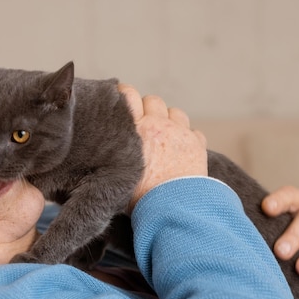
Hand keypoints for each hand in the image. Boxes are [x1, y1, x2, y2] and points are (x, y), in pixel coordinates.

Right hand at [118, 84, 207, 213]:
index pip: (128, 95)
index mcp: (136, 129)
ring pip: (175, 112)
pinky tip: (182, 149)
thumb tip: (102, 158)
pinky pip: (194, 132)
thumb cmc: (141, 195)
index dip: (124, 92)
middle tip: (144, 121)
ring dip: (170, 120)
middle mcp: (158, 125)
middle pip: (153, 100)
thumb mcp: (117, 173)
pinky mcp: (196, 145)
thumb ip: (113, 157)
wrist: (172, 205)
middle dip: (149, 107)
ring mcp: (180, 133)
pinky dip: (189, 137)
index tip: (121, 94)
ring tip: (165, 134)